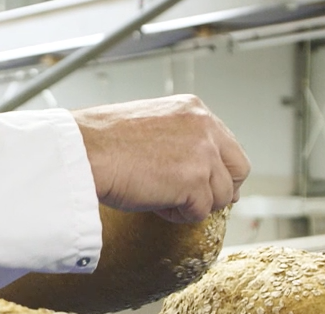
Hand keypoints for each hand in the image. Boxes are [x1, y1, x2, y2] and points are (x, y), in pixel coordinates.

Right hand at [71, 95, 249, 223]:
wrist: (85, 151)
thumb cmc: (104, 139)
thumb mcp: (153, 124)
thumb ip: (181, 138)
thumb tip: (201, 167)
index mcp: (194, 109)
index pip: (228, 144)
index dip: (222, 169)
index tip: (211, 182)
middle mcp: (205, 127)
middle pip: (239, 169)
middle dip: (223, 189)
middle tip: (201, 201)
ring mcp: (203, 154)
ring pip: (221, 196)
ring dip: (195, 204)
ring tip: (162, 198)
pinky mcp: (194, 182)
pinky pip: (200, 212)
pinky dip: (179, 215)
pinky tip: (156, 204)